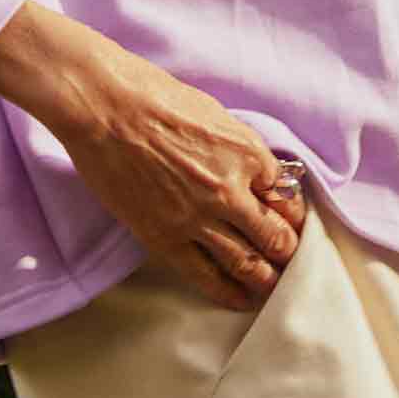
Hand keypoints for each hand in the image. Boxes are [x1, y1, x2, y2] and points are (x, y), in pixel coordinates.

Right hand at [0, 1, 306, 311]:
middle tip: (289, 260)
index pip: (287, 195)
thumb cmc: (156, 97)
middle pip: (276, 235)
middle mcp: (231, 190)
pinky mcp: (167, 238)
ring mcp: (199, 218)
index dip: (292, 211)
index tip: (290, 221)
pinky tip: (241, 299)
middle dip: (286, 251)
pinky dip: (229, 292)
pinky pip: (206, 275)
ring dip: (266, 278)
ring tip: (273, 286)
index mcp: (248, 153)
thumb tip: (258, 174)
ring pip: (248, 262)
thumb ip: (241, 149)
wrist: (106, 110)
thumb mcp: (216, 115)